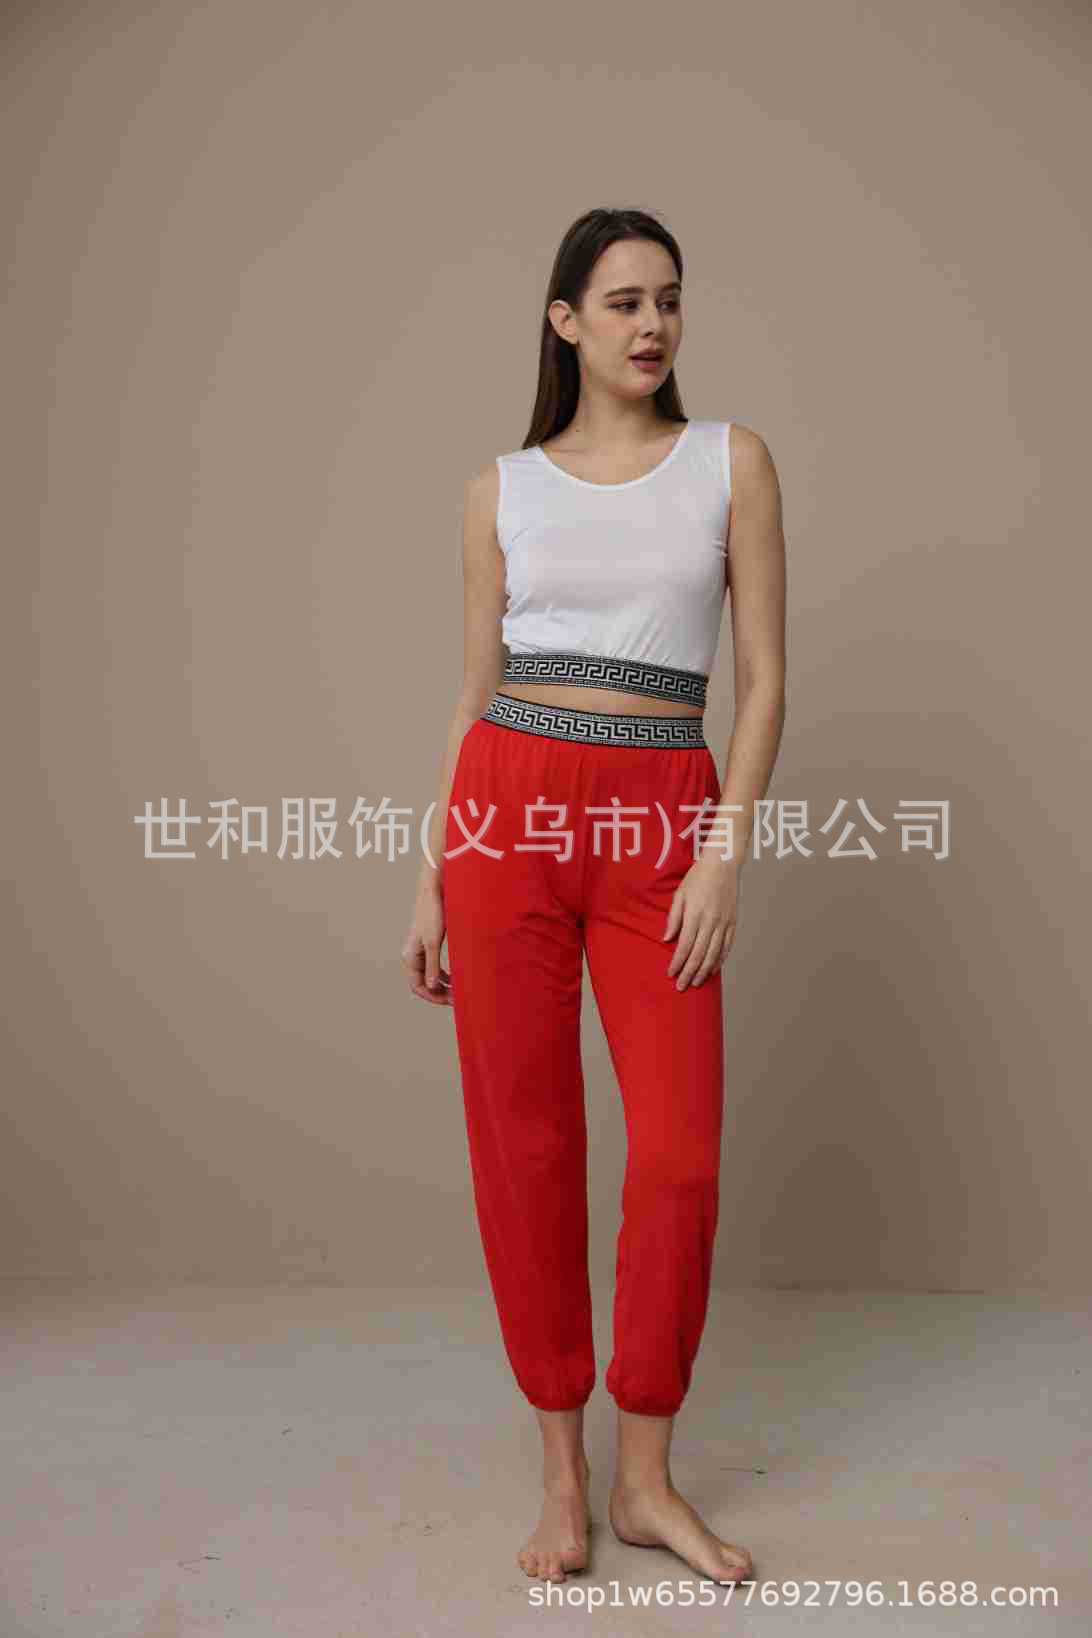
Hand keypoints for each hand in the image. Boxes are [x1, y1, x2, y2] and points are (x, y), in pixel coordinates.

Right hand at [402, 877, 452, 1004]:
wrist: (433, 892)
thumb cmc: (432, 914)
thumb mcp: (433, 942)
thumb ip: (432, 965)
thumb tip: (431, 986)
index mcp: (410, 957)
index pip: (417, 986)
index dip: (432, 997)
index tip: (450, 1002)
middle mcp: (412, 956)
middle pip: (423, 984)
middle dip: (439, 993)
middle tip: (457, 999)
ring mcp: (420, 951)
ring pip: (429, 976)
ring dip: (442, 985)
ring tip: (457, 992)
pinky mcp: (428, 945)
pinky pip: (434, 967)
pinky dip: (443, 975)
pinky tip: (455, 978)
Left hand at [663, 852, 740, 988]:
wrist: (722, 865)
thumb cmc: (697, 878)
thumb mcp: (679, 894)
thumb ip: (673, 918)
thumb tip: (666, 939)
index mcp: (695, 915)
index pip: (684, 946)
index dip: (677, 962)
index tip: (670, 974)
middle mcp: (710, 922)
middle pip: (698, 955)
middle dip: (689, 973)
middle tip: (681, 987)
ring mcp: (723, 923)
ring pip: (713, 954)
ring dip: (703, 971)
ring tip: (696, 983)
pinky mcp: (732, 923)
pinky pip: (726, 947)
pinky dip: (719, 961)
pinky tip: (712, 970)